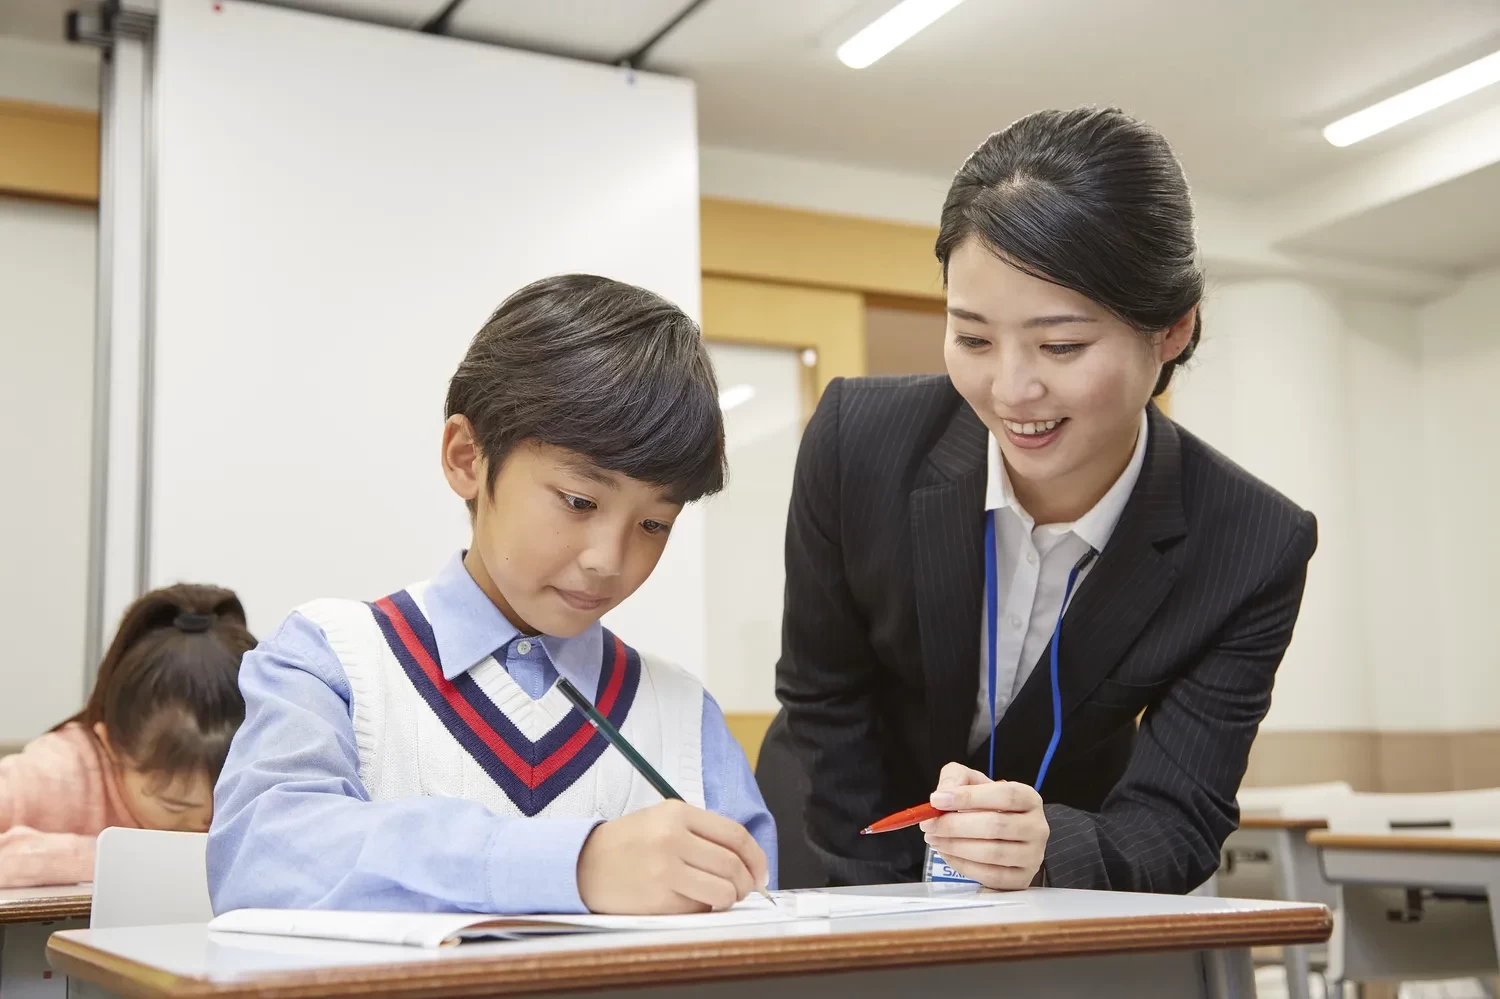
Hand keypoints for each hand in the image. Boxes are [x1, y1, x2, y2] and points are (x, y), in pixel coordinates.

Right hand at [577, 800, 768, 913]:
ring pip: (723, 892)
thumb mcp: (664, 819)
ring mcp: (664, 871)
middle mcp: (672, 839)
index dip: (756, 857)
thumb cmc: (630, 842)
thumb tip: (747, 861)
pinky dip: (704, 908)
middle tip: (746, 889)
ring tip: (721, 897)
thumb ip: (703, 832)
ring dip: (730, 899)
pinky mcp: (657, 900)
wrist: (583, 864)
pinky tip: (692, 901)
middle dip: (748, 883)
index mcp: (677, 813)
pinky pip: (698, 909)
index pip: (735, 835)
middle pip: (733, 865)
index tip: (761, 872)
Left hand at [919, 763, 1048, 890]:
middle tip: (929, 824)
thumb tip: (942, 795)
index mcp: (1029, 798)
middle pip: (996, 826)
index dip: (969, 797)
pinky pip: (989, 876)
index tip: (937, 800)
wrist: (1006, 837)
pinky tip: (947, 853)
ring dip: (955, 846)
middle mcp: (1037, 827)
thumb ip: (956, 778)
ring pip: (991, 853)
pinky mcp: (1022, 879)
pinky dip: (962, 865)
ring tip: (934, 838)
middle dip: (955, 825)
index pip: (1004, 795)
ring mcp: (1032, 856)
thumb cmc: (988, 807)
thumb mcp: (973, 782)